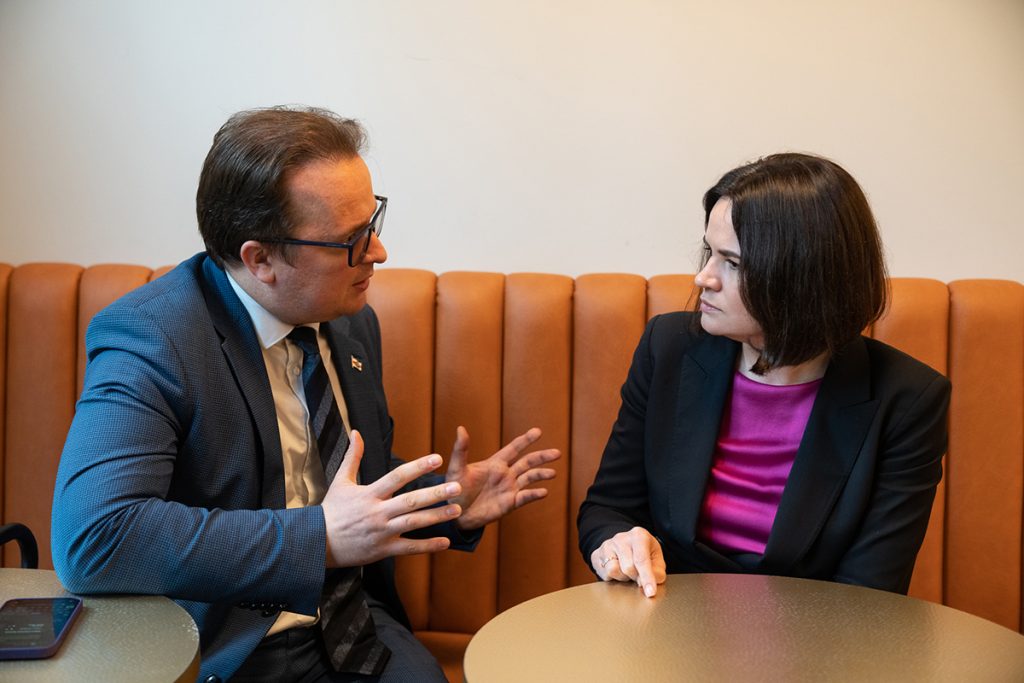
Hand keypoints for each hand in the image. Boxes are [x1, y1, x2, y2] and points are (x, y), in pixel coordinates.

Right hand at [321, 430, 462, 567]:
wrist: (317, 543)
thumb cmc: (332, 510)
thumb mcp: (340, 481)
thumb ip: (352, 456)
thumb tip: (356, 432)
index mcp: (369, 494)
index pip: (397, 477)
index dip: (418, 467)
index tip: (437, 459)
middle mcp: (378, 512)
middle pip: (411, 501)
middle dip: (435, 494)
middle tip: (457, 487)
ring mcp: (382, 532)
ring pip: (413, 524)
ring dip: (436, 517)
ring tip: (457, 509)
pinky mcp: (383, 550)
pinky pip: (409, 548)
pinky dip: (427, 546)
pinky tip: (446, 542)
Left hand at [445, 426, 559, 530]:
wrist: (454, 514)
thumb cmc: (454, 490)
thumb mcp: (456, 469)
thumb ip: (461, 450)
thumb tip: (460, 428)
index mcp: (495, 463)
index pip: (514, 448)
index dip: (525, 440)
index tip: (538, 431)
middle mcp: (505, 474)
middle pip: (528, 462)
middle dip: (542, 457)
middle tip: (557, 453)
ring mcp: (509, 489)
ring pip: (529, 478)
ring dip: (541, 475)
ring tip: (553, 473)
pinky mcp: (509, 503)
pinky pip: (524, 497)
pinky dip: (534, 494)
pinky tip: (543, 492)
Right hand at [591, 527, 665, 596]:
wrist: (627, 545)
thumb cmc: (645, 553)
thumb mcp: (657, 560)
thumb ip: (657, 572)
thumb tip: (646, 585)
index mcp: (639, 535)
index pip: (642, 559)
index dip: (647, 577)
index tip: (650, 592)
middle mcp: (621, 538)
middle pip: (628, 567)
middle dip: (635, 576)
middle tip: (638, 574)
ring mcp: (607, 545)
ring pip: (614, 570)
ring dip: (623, 577)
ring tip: (627, 571)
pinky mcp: (596, 554)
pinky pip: (604, 574)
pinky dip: (613, 578)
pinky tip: (618, 570)